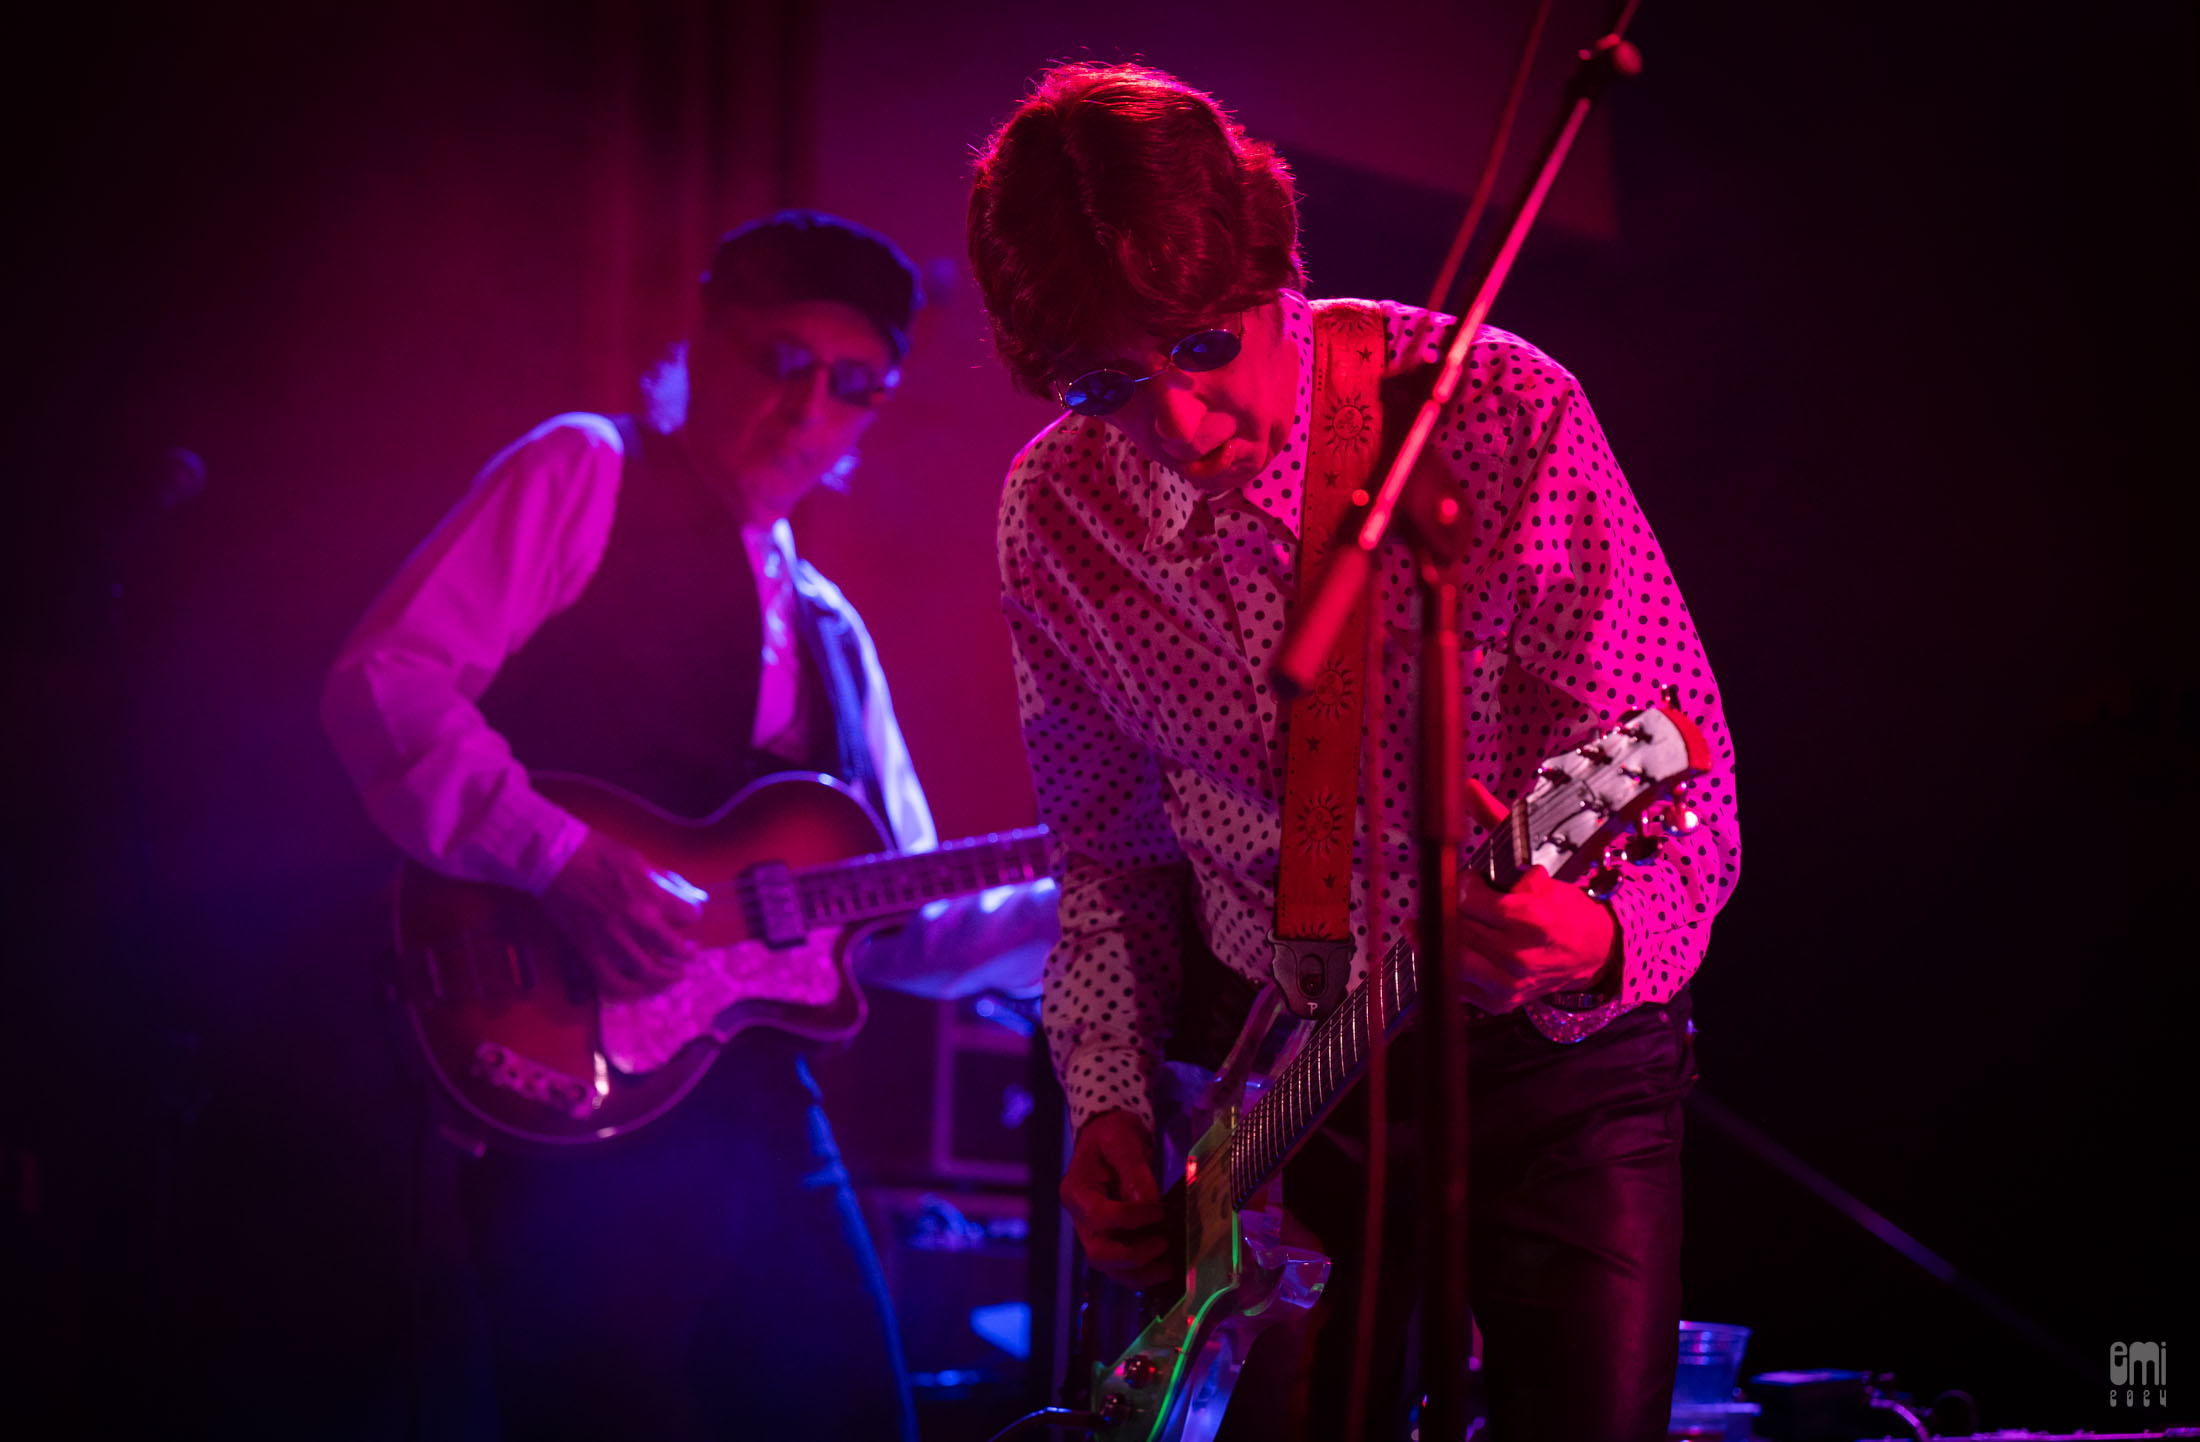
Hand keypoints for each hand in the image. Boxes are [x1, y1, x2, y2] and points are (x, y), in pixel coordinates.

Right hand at [538, 828, 701, 998]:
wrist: (555, 859)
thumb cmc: (599, 852)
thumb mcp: (642, 859)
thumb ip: (670, 882)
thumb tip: (697, 897)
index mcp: (653, 895)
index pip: (690, 916)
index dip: (692, 916)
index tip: (687, 917)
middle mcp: (637, 922)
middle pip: (674, 950)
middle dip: (686, 954)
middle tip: (688, 954)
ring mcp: (613, 941)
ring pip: (649, 974)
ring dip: (667, 978)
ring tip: (674, 976)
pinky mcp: (590, 952)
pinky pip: (614, 984)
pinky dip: (631, 992)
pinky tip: (642, 988)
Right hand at [1061, 1109, 1170, 1287]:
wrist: (1108, 1139)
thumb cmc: (1112, 1136)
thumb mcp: (1121, 1140)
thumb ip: (1133, 1169)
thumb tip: (1149, 1201)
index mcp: (1076, 1192)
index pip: (1100, 1216)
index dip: (1133, 1219)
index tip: (1161, 1210)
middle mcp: (1079, 1219)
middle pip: (1098, 1253)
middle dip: (1134, 1255)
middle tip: (1164, 1243)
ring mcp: (1092, 1234)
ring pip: (1110, 1269)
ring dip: (1140, 1272)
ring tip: (1170, 1266)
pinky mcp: (1108, 1241)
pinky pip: (1121, 1268)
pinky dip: (1142, 1273)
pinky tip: (1165, 1268)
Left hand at [1454, 779, 1620, 1011]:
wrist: (1592, 953)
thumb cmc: (1561, 909)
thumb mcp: (1536, 867)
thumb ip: (1498, 826)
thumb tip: (1469, 788)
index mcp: (1532, 919)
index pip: (1472, 901)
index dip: (1464, 886)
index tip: (1468, 880)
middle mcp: (1520, 956)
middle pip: (1458, 926)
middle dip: (1452, 908)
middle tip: (1453, 899)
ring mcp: (1509, 983)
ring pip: (1452, 955)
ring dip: (1437, 935)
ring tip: (1431, 920)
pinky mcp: (1500, 1001)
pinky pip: (1457, 984)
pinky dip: (1445, 963)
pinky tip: (1443, 945)